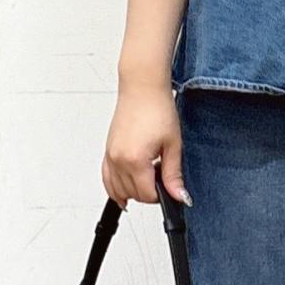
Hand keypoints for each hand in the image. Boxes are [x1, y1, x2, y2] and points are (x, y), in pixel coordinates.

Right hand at [102, 81, 190, 208]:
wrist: (142, 88)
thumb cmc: (157, 109)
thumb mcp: (172, 145)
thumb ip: (173, 174)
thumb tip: (179, 195)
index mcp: (135, 159)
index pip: (146, 194)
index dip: (161, 195)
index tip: (170, 186)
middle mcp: (118, 159)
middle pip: (132, 194)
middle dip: (148, 191)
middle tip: (162, 176)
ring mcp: (110, 156)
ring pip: (117, 190)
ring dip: (133, 191)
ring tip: (148, 178)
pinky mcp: (107, 151)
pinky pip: (106, 178)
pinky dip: (114, 188)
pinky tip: (123, 192)